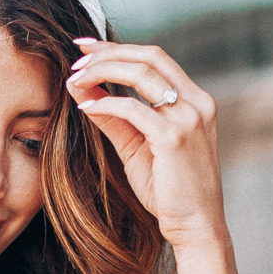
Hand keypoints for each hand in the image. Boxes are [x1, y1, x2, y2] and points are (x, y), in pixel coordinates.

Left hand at [66, 38, 225, 247]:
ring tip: (75, 78)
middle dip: (109, 52)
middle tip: (75, 58)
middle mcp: (197, 103)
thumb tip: (84, 91)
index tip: (86, 46)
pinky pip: (133, 109)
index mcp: (194, 100)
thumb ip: (115, 117)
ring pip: (141, 75)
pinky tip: (85, 107)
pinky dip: (105, 104)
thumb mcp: (138, 147)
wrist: (195, 226)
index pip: (155, 58)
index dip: (118, 47)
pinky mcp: (175, 138)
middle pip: (149, 57)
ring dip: (103, 71)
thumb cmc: (170, 190)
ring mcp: (189, 118)